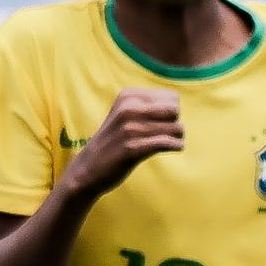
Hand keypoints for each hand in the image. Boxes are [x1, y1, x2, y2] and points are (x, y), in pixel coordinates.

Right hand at [62, 88, 184, 199]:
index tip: (162, 123)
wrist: (88, 168)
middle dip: (177, 123)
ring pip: (175, 128)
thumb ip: (148, 106)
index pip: (172, 97)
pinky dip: (175, 146)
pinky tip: (172, 149)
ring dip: (178, 138)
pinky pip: (166, 143)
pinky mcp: (132, 149)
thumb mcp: (125, 115)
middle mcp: (127, 109)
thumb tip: (177, 104)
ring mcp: (129, 129)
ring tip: (168, 144)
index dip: (172, 112)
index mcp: (128, 97)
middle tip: (169, 135)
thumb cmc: (115, 141)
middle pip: (175, 110)